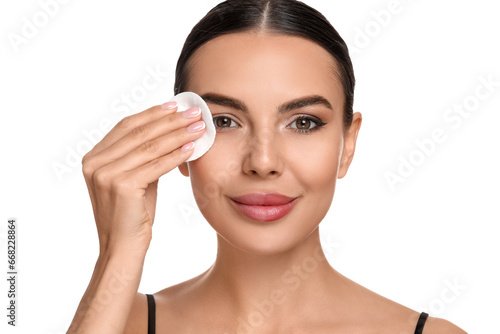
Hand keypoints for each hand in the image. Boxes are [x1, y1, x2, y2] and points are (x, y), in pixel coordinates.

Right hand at [81, 102, 204, 253]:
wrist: (122, 249)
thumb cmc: (132, 215)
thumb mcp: (134, 179)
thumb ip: (142, 156)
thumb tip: (169, 131)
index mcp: (93, 157)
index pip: (126, 126)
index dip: (152, 113)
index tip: (175, 106)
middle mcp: (94, 163)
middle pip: (140, 132)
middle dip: (170, 120)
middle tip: (194, 112)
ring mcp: (105, 174)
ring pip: (150, 146)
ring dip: (178, 134)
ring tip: (199, 127)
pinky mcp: (121, 186)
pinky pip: (156, 165)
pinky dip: (176, 154)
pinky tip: (192, 147)